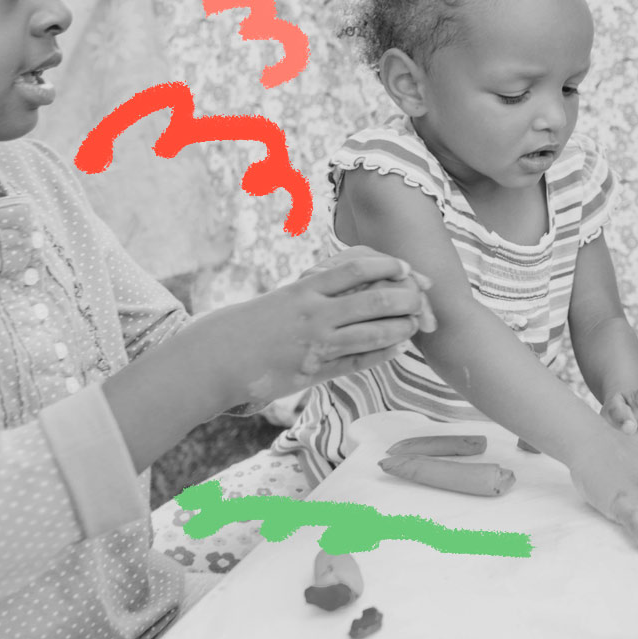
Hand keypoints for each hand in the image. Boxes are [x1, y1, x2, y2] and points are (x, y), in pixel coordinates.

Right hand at [197, 249, 433, 405]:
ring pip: (373, 333)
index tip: (405, 266)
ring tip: (416, 323)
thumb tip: (348, 281)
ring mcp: (316, 344)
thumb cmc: (248, 324)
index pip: (355, 268)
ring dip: (401, 328)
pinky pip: (358, 362)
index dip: (387, 266)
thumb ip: (315, 291)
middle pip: (374, 300)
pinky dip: (382, 354)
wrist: (216, 358)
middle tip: (421, 297)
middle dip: (405, 298)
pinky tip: (398, 348)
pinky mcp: (315, 372)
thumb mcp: (282, 298)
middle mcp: (314, 313)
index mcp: (305, 288)